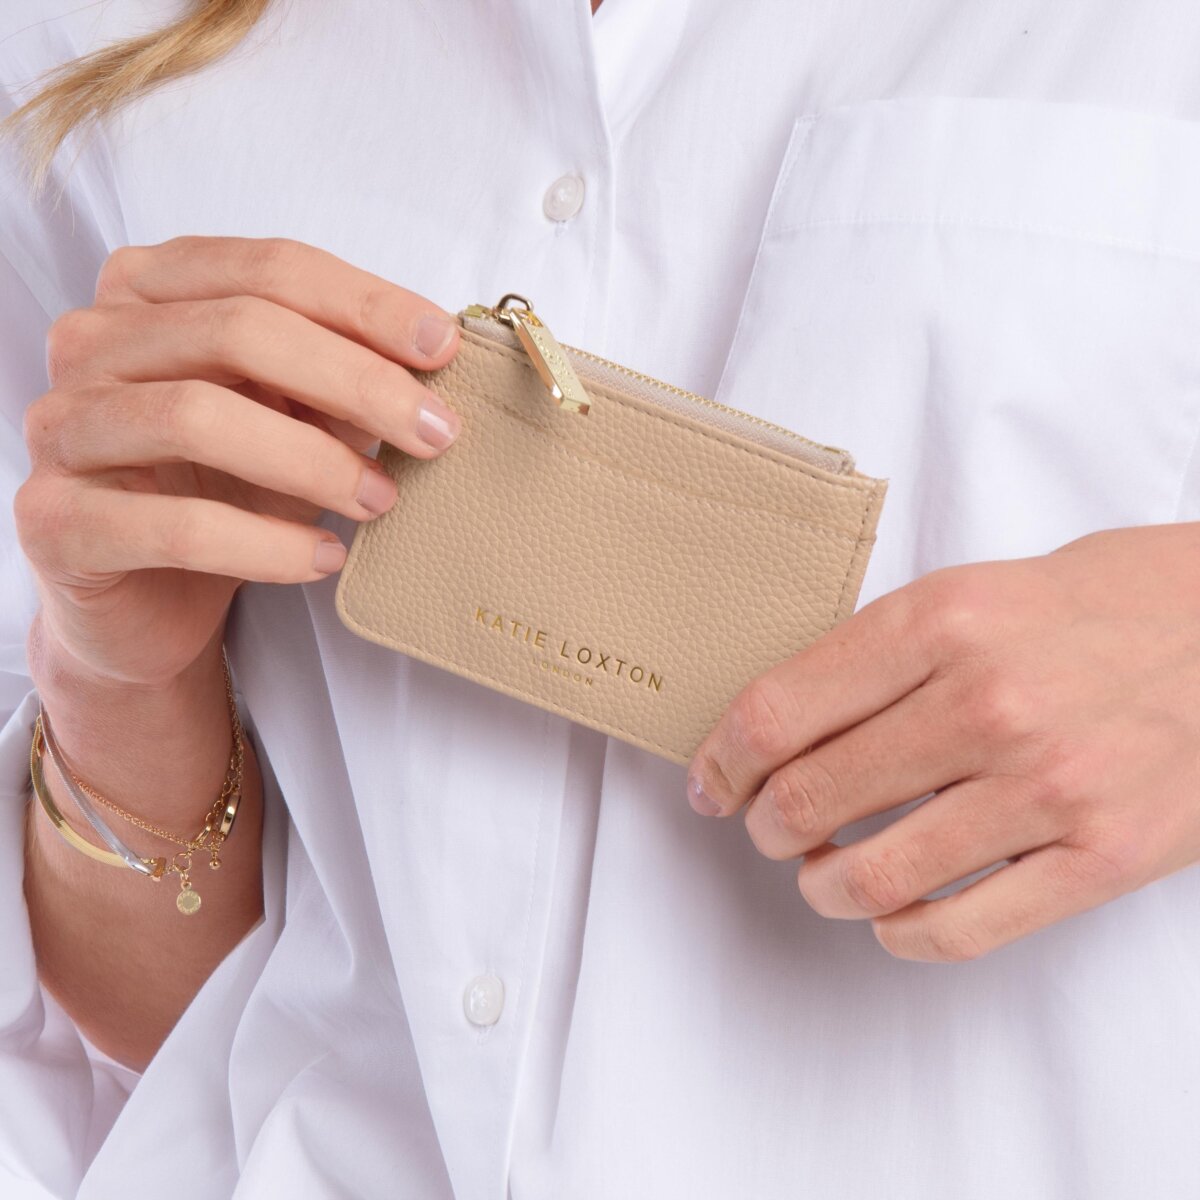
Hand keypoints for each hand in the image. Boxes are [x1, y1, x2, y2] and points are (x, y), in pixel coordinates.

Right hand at [14, 236, 460, 685]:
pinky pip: (175, 526)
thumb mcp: (292, 419)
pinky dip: (267, 544)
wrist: (147, 599)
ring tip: (382, 501)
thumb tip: (427, 363)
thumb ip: (337, 381)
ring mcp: (63, 427)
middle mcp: (91, 342)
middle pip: (238, 330)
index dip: (363, 303)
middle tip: (435, 433)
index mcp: (148, 290)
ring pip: (198, 417)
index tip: (442, 348)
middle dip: (356, 380)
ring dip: (314, 462)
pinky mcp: (56, 519)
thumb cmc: (223, 490)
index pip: (266, 268)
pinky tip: (325, 557)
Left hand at [687, 525, 1199, 960]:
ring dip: (820, 885)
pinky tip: (890, 914)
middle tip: (764, 825)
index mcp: (941, 622)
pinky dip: (901, 933)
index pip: (778, 710)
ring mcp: (1047, 786)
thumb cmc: (1096, 605)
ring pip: (874, 874)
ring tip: (818, 873)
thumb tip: (781, 721)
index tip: (711, 780)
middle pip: (810, 795)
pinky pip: (961, 927)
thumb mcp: (973, 590)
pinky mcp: (1101, 856)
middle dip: (763, 824)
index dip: (722, 758)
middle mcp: (986, 703)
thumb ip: (879, 652)